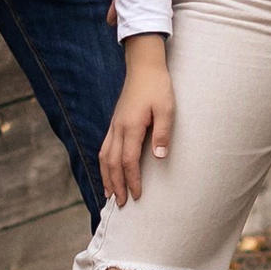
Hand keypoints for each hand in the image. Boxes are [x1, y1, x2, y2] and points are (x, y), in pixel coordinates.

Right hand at [102, 42, 174, 201]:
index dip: (132, 180)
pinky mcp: (114, 122)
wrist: (144, 66)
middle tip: (120, 204)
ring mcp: (114, 125)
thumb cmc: (158, 87)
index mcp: (131, 127)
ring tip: (109, 193)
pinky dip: (104, 163)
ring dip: (106, 176)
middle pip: (113, 163)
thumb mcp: (166, 108)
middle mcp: (118, 128)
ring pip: (104, 156)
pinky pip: (104, 147)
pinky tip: (107, 170)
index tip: (137, 196)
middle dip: (116, 185)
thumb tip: (159, 157)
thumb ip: (163, 133)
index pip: (128, 161)